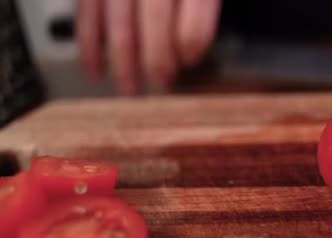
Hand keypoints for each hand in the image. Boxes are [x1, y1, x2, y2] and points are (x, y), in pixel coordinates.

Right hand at [76, 0, 220, 94]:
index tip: (191, 60)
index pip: (198, 3)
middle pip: (156, 16)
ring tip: (130, 90)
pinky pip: (86, 15)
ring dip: (124, 63)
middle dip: (159, 59)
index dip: (196, 37)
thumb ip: (200, 9)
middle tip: (163, 83)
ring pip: (120, 22)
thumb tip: (190, 52)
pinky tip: (95, 70)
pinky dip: (89, 46)